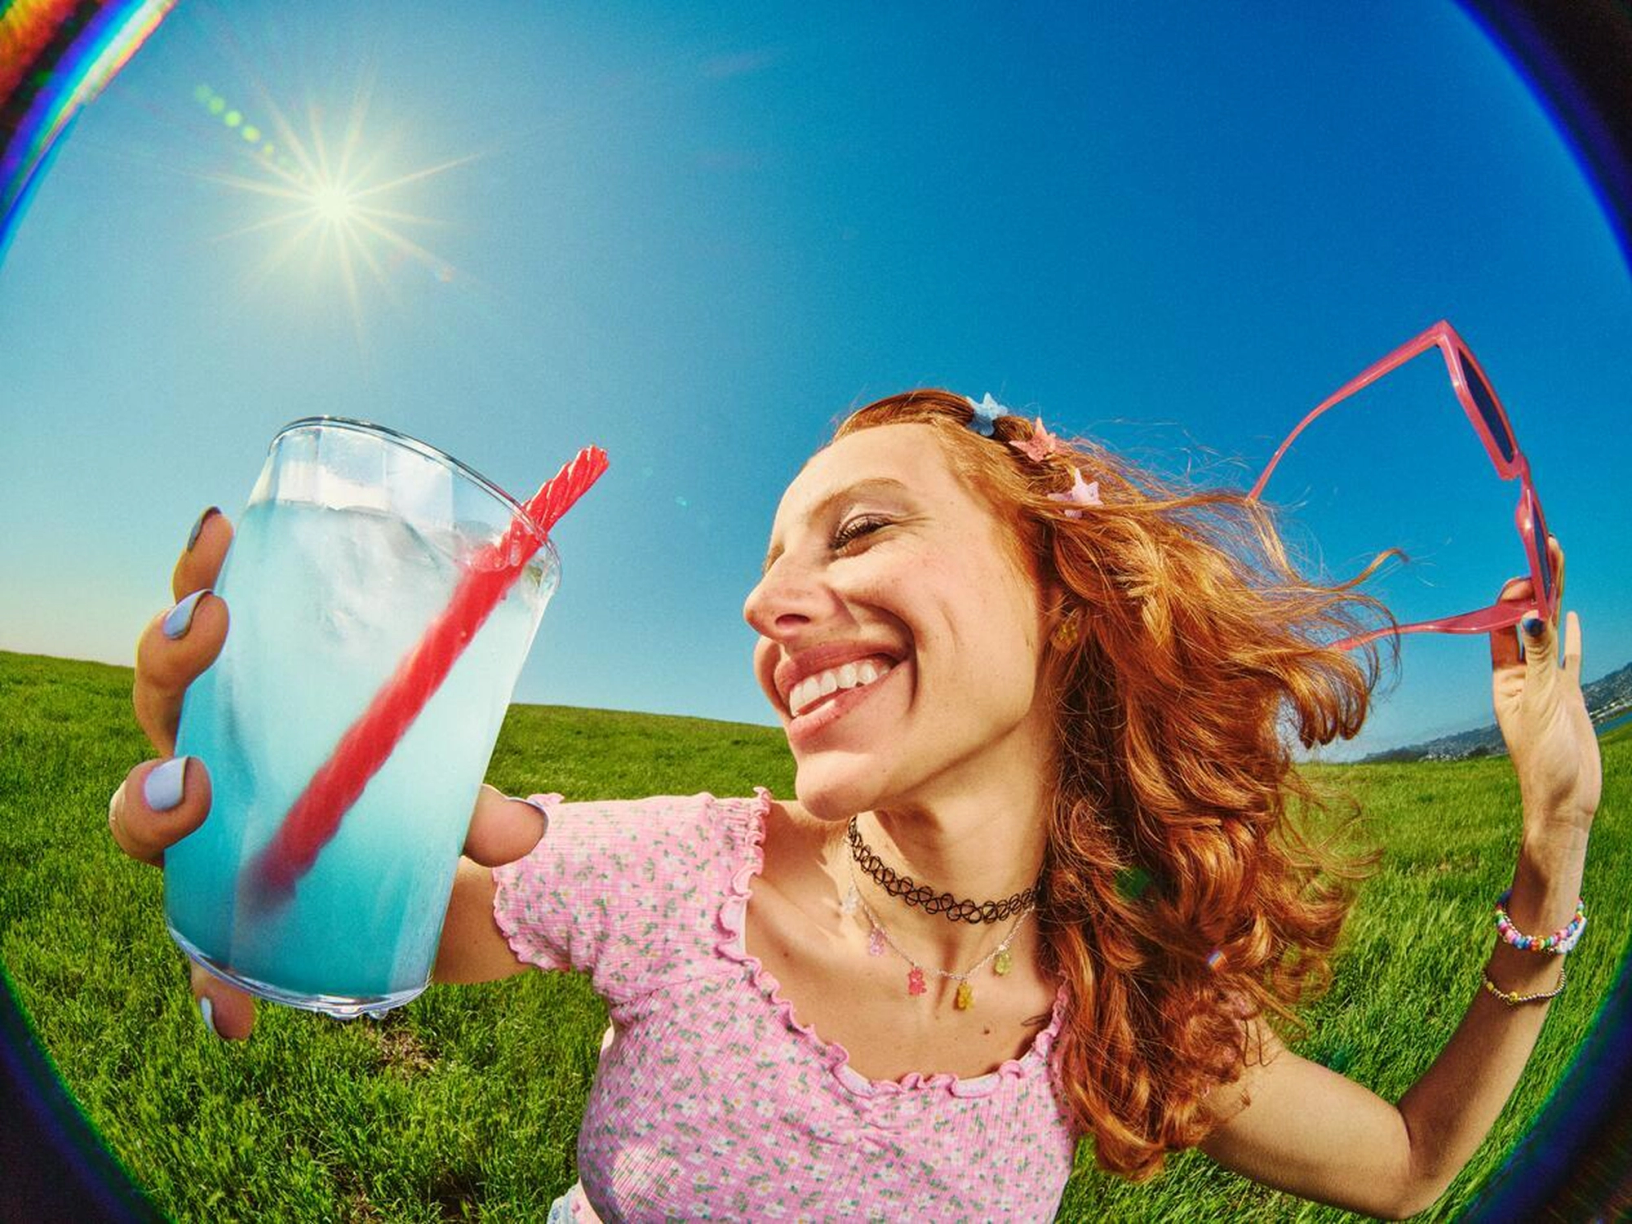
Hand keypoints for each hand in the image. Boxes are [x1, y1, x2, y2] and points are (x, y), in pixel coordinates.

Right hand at [109, 510, 547, 1037]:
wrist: (427, 896)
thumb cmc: (420, 804)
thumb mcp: (455, 789)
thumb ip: (483, 810)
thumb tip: (530, 836)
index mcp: (260, 702)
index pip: (207, 628)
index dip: (198, 576)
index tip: (223, 530)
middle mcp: (218, 760)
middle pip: (162, 701)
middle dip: (169, 659)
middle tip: (210, 626)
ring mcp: (210, 834)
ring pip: (149, 812)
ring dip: (154, 799)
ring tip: (194, 789)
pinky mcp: (224, 914)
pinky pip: (200, 948)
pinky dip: (213, 982)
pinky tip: (229, 1011)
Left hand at [1489, 537, 1600, 836]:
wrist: (1565, 800)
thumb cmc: (1545, 760)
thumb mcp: (1543, 704)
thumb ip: (1541, 659)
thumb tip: (1531, 614)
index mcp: (1503, 677)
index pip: (1503, 625)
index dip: (1513, 598)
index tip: (1529, 577)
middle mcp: (1520, 675)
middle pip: (1526, 621)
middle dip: (1534, 586)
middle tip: (1545, 546)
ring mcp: (1546, 682)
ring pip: (1549, 632)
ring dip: (1553, 600)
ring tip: (1556, 563)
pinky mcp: (1567, 694)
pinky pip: (1568, 655)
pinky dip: (1569, 634)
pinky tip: (1570, 613)